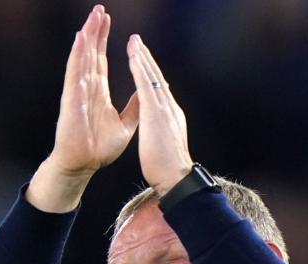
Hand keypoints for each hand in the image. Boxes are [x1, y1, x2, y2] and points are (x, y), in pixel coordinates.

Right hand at [28, 5, 138, 211]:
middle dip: (95, 31)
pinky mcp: (72, 99)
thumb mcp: (126, 124)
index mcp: (99, 93)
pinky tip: (81, 39)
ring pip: (83, 58)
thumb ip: (134, 107)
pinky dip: (77, 55)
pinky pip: (74, 72)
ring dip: (87, 37)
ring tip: (91, 17)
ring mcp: (78, 92)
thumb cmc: (100, 148)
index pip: (101, 60)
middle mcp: (87, 88)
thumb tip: (146, 94)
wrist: (85, 164)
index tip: (108, 21)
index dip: (104, 40)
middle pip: (91, 53)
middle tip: (99, 10)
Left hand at [126, 35, 193, 196]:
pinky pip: (145, 84)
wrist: (176, 178)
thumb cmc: (167, 170)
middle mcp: (170, 108)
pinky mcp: (156, 112)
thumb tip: (160, 129)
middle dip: (147, 59)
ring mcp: (164, 108)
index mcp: (170, 117)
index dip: (151, 75)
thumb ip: (163, 132)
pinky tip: (132, 56)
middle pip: (157, 78)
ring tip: (133, 41)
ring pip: (152, 76)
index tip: (144, 62)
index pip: (159, 91)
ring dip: (142, 57)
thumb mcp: (164, 145)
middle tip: (137, 42)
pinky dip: (139, 68)